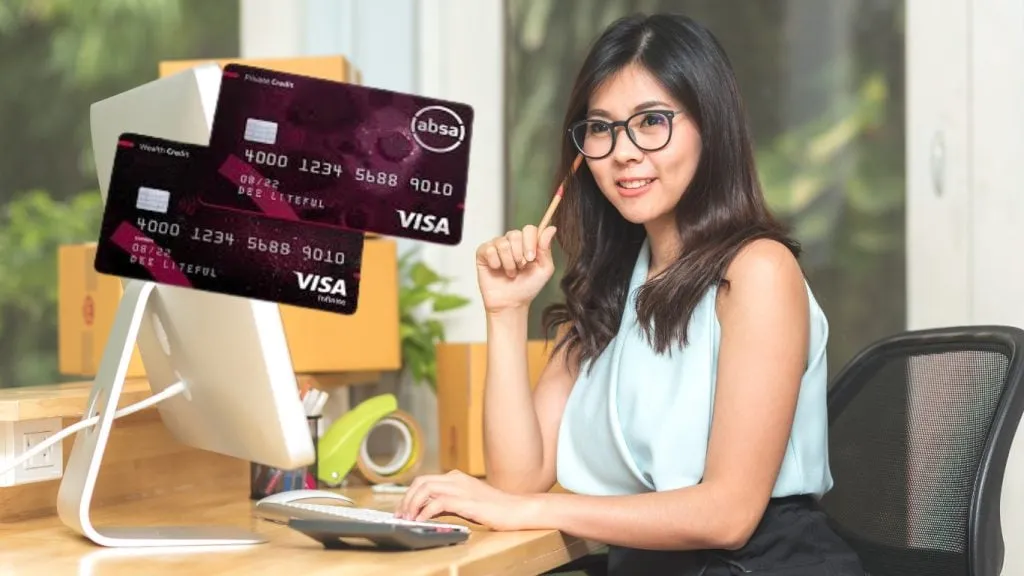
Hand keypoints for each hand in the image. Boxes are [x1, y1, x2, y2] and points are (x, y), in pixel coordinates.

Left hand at [394, 470, 542, 530]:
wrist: (515, 509)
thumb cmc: (495, 508)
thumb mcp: (468, 501)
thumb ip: (449, 501)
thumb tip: (428, 510)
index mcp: (456, 477)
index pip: (425, 480)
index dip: (410, 495)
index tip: (403, 510)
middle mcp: (456, 479)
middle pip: (421, 482)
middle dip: (406, 499)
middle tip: (401, 515)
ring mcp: (460, 489)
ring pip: (425, 489)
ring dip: (412, 504)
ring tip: (408, 519)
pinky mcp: (465, 501)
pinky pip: (436, 504)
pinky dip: (424, 513)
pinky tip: (421, 522)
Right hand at [476, 225, 557, 313]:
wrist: (511, 303)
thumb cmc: (527, 287)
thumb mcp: (544, 269)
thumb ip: (546, 248)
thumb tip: (551, 228)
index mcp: (527, 243)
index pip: (529, 229)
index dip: (530, 242)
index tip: (531, 258)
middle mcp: (511, 242)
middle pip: (515, 234)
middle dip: (519, 255)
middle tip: (520, 268)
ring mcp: (496, 246)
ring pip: (502, 243)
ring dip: (508, 262)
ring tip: (510, 272)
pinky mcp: (483, 253)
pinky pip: (489, 249)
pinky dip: (496, 263)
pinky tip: (497, 270)